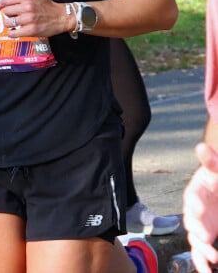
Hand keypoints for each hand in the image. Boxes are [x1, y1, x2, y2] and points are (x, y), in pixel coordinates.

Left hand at [0, 0, 67, 37]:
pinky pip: (14, 33)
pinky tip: (15, 31)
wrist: (61, 16)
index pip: (6, 1)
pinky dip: (12, 33)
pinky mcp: (31, 30)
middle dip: (8, 15)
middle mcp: (27, 7)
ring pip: (9, 23)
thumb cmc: (46, 4)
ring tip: (15, 23)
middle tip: (14, 16)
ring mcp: (29, 19)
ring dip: (10, 24)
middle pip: (6, 12)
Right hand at [183, 142, 217, 272]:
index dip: (194, 203)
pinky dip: (202, 262)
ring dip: (201, 249)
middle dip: (197, 228)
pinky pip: (199, 252)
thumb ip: (211, 161)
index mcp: (196, 191)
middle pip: (190, 220)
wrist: (217, 191)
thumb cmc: (216, 179)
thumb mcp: (216, 170)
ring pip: (194, 239)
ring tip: (213, 256)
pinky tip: (208, 271)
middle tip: (205, 235)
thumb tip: (201, 146)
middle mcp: (194, 209)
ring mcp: (199, 225)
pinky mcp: (205, 238)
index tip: (200, 207)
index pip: (192, 197)